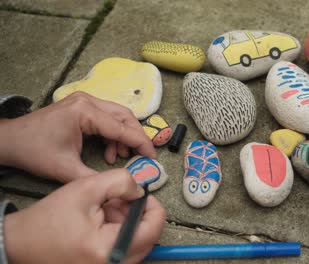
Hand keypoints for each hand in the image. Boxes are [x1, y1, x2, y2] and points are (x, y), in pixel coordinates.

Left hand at [0, 92, 155, 181]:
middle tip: (143, 156)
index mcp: (85, 112)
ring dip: (123, 136)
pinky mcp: (82, 106)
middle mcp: (88, 101)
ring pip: (117, 116)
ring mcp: (85, 101)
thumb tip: (121, 183)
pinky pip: (107, 118)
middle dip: (136, 137)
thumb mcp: (66, 170)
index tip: (153, 156)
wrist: (11, 141)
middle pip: (124, 116)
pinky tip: (109, 151)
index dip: (140, 142)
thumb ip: (96, 177)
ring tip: (120, 157)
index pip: (121, 127)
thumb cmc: (35, 151)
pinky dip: (113, 134)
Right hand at [4, 169, 165, 263]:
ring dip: (128, 222)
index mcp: (109, 249)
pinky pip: (126, 251)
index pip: (153, 229)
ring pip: (138, 243)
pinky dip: (120, 233)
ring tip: (105, 210)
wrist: (21, 243)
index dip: (153, 206)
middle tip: (119, 200)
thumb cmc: (50, 218)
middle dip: (138, 213)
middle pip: (148, 237)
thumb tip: (141, 191)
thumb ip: (120, 183)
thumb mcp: (86, 188)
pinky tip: (102, 222)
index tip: (140, 194)